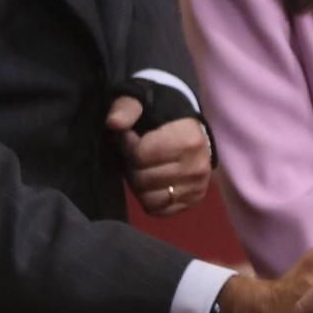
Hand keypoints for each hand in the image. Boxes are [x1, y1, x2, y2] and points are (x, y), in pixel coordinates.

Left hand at [107, 96, 208, 216]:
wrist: (191, 130)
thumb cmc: (163, 116)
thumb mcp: (142, 102)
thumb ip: (126, 108)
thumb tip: (114, 123)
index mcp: (188, 139)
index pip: (141, 155)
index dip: (128, 146)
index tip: (131, 137)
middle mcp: (197, 166)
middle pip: (143, 178)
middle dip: (132, 166)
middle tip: (136, 155)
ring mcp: (197, 186)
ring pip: (148, 198)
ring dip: (139, 185)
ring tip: (144, 168)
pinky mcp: (193, 200)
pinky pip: (158, 210)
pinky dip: (149, 198)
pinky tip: (152, 182)